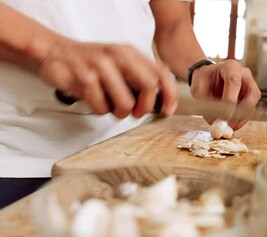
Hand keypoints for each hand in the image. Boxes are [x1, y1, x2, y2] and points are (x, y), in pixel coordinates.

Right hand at [37, 40, 177, 117]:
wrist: (55, 52)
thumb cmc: (90, 61)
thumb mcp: (119, 60)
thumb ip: (141, 73)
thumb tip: (164, 93)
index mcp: (130, 53)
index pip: (161, 73)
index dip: (169, 95)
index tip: (167, 110)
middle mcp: (118, 56)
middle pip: (149, 85)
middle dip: (145, 106)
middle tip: (136, 112)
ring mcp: (101, 66)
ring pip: (125, 103)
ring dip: (119, 112)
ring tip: (111, 105)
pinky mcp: (85, 78)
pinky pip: (102, 107)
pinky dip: (100, 110)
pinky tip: (95, 101)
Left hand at [189, 59, 260, 129]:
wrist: (209, 77)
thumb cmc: (205, 79)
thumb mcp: (198, 87)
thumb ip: (204, 101)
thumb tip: (213, 120)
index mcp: (230, 67)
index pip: (234, 81)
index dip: (230, 98)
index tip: (223, 114)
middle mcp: (244, 75)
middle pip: (252, 93)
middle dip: (242, 111)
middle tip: (230, 124)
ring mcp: (250, 86)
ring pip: (253, 104)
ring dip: (242, 118)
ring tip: (229, 127)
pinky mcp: (250, 97)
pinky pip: (249, 110)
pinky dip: (241, 120)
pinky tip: (232, 125)